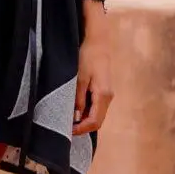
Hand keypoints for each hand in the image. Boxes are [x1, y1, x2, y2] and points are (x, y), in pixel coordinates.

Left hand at [72, 0, 113, 135]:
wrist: (98, 41)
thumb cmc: (87, 57)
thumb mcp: (79, 78)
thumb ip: (78, 99)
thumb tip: (76, 118)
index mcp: (103, 95)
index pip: (94, 121)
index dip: (81, 129)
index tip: (67, 132)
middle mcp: (108, 98)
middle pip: (97, 120)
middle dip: (83, 127)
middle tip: (66, 129)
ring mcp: (107, 94)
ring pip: (97, 114)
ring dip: (84, 120)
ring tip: (68, 120)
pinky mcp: (104, 90)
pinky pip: (96, 107)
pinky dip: (87, 112)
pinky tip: (76, 110)